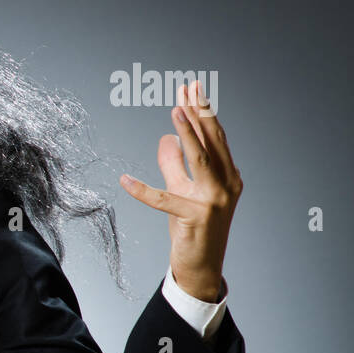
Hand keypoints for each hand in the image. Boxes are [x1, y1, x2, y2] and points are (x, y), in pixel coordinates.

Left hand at [119, 79, 242, 301]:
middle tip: (189, 87)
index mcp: (228, 176)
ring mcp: (213, 202)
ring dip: (187, 134)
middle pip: (212, 142)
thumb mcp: (182, 190)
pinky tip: (125, 180)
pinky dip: (143, 191)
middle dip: (200, 112)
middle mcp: (226, 185)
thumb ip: (175, 164)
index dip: (202, 112)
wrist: (202, 265)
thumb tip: (166, 137)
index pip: (215, 138)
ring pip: (199, 161)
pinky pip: (164, 200)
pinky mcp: (194, 218)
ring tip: (176, 112)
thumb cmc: (193, 227)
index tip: (192, 88)